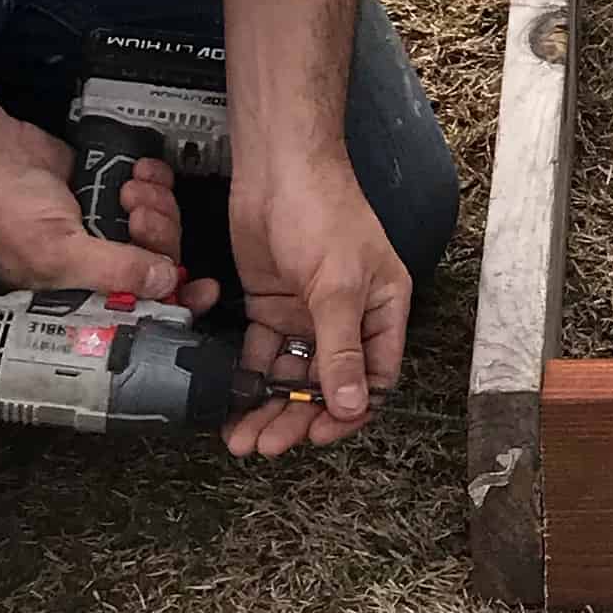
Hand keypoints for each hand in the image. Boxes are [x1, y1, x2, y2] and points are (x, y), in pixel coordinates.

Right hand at [0, 115, 218, 313]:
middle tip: (138, 216)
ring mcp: (109, 231)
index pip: (140, 312)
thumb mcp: (58, 254)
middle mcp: (99, 269)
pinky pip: (156, 194)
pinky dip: (155, 181)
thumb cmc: (8, 213)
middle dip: (160, 238)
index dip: (175, 302)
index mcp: (82, 299)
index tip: (203, 288)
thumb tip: (166, 282)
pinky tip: (140, 172)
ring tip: (130, 190)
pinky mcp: (115, 196)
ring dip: (157, 206)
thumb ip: (114, 271)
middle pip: (160, 265)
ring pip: (163, 228)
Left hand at [227, 155, 412, 457]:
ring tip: (243, 438)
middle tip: (267, 444)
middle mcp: (347, 318)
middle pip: (326, 385)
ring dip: (269, 407)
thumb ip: (341, 348)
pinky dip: (248, 380)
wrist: (278, 167)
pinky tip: (230, 403)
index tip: (316, 433)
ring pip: (291, 376)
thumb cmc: (324, 212)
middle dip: (298, 417)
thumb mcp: (338, 285)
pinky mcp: (271, 306)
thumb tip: (352, 407)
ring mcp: (307, 313)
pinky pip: (261, 355)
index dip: (347, 411)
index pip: (373, 379)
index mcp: (381, 311)